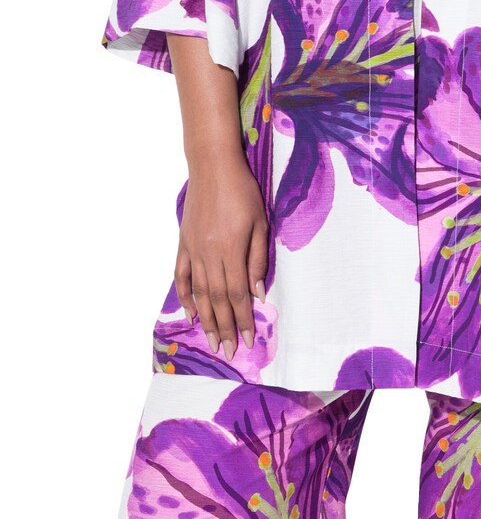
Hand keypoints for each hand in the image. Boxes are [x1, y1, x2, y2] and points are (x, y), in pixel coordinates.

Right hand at [175, 154, 268, 360]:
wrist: (212, 167)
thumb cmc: (243, 191)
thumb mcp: (260, 222)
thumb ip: (257, 259)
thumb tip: (257, 293)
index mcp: (231, 250)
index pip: (237, 294)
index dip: (243, 319)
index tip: (247, 340)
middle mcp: (209, 255)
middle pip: (217, 300)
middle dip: (224, 328)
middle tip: (228, 352)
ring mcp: (193, 250)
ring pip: (199, 293)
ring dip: (206, 321)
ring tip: (212, 342)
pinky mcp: (183, 244)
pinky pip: (181, 276)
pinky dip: (185, 297)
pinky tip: (191, 314)